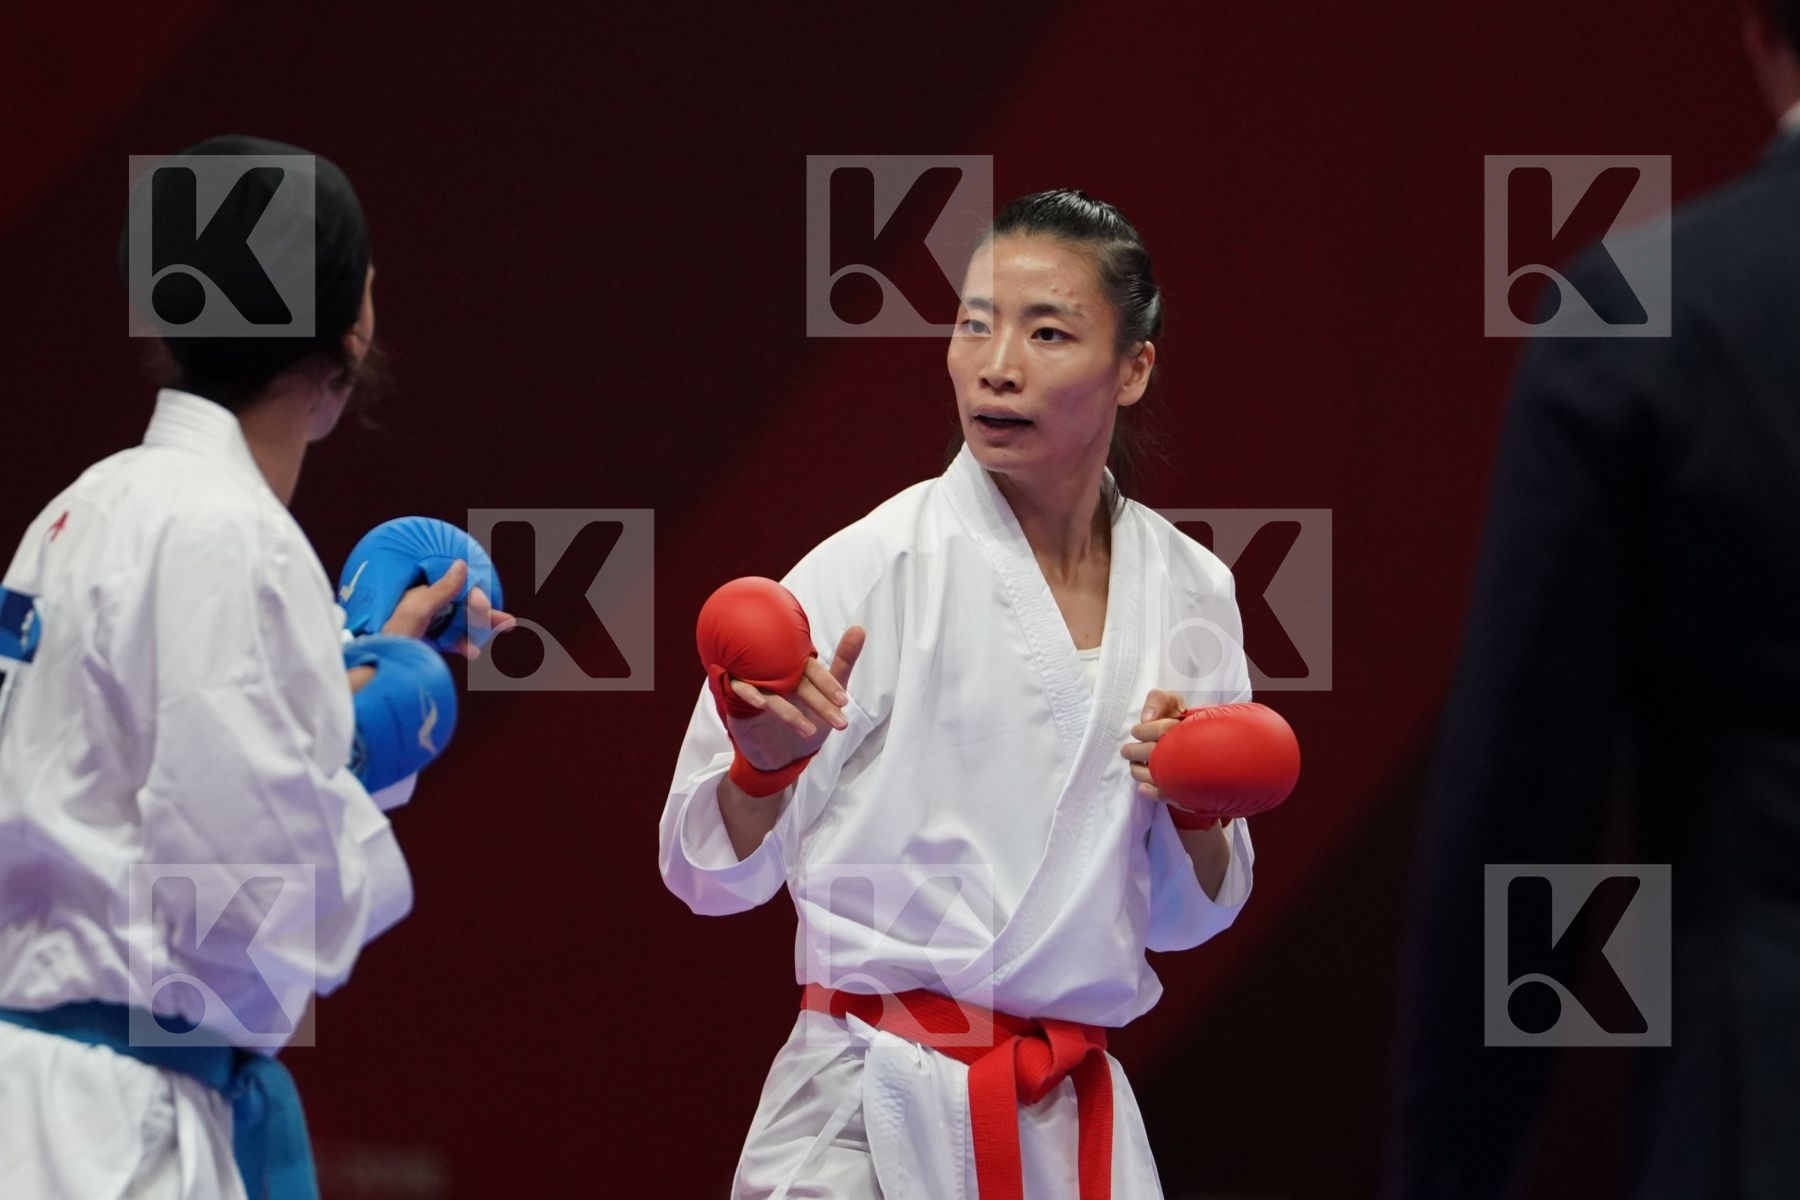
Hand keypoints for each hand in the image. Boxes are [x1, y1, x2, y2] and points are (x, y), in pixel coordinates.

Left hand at [379, 560, 517, 659]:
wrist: (375, 668)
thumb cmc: (391, 635)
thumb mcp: (418, 609)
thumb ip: (441, 590)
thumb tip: (461, 564)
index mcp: (419, 594)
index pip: (455, 591)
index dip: (474, 598)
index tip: (490, 606)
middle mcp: (423, 608)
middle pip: (461, 608)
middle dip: (486, 615)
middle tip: (510, 622)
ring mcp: (424, 627)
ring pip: (459, 625)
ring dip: (480, 630)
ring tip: (502, 633)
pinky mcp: (424, 644)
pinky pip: (449, 641)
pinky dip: (463, 644)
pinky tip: (473, 652)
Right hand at [724, 625, 865, 769]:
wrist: (782, 755)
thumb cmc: (807, 718)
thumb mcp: (829, 696)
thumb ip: (843, 663)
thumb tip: (860, 627)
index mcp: (796, 666)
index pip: (812, 668)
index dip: (828, 683)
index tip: (843, 702)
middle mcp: (775, 670)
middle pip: (793, 677)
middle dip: (816, 701)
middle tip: (836, 720)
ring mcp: (755, 680)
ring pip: (769, 686)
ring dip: (788, 710)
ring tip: (809, 731)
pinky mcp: (736, 695)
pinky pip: (740, 688)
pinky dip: (750, 693)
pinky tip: (762, 704)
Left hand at [1121, 688, 1186, 805]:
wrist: (1207, 740)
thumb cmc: (1181, 718)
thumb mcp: (1171, 701)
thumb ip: (1158, 700)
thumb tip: (1146, 718)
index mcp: (1186, 727)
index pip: (1162, 729)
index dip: (1144, 731)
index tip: (1136, 731)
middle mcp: (1188, 750)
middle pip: (1155, 753)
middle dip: (1135, 752)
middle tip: (1127, 751)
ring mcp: (1187, 772)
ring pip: (1156, 775)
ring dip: (1139, 770)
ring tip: (1136, 765)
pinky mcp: (1186, 787)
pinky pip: (1167, 794)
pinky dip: (1152, 792)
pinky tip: (1144, 787)